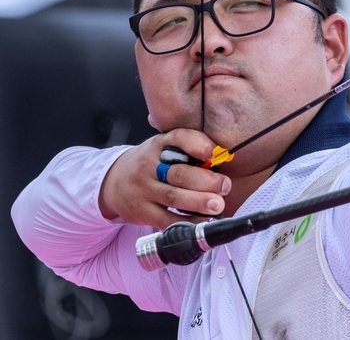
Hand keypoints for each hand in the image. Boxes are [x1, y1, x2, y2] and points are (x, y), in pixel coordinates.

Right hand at [98, 129, 231, 229]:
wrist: (114, 181)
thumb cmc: (152, 163)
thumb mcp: (164, 149)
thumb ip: (188, 151)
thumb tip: (223, 158)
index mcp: (159, 144)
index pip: (179, 138)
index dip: (199, 145)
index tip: (215, 153)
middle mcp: (149, 165)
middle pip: (179, 173)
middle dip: (206, 181)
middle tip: (225, 186)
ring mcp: (143, 189)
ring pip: (173, 197)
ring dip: (198, 202)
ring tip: (217, 205)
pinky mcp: (141, 211)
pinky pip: (165, 219)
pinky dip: (186, 222)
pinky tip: (203, 221)